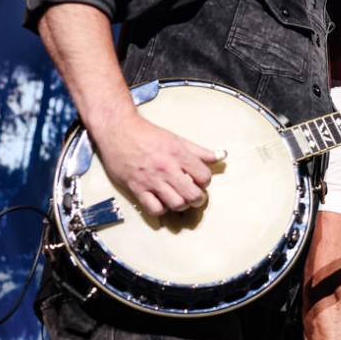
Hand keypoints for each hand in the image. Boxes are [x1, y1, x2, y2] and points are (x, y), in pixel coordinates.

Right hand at [93, 111, 219, 216]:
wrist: (118, 130)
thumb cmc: (148, 134)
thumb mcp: (177, 139)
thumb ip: (200, 151)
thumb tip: (222, 156)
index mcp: (179, 154)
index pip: (204, 176)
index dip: (205, 181)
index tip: (199, 180)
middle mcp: (167, 168)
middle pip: (192, 195)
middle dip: (198, 199)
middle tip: (194, 196)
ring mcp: (151, 180)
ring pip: (176, 204)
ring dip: (182, 205)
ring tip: (179, 199)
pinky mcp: (136, 188)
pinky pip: (154, 208)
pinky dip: (161, 209)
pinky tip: (161, 202)